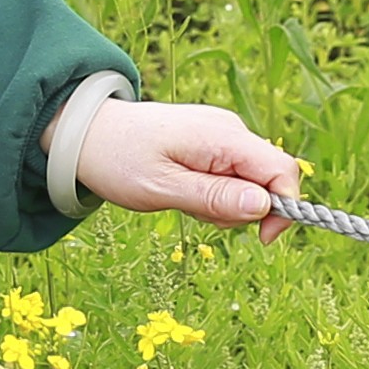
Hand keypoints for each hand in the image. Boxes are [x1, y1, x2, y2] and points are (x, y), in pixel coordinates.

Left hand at [74, 98, 305, 234]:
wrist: (85, 132)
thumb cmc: (118, 160)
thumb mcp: (162, 189)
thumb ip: (214, 197)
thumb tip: (264, 205)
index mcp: (222, 136)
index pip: (282, 170)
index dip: (283, 208)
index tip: (259, 239)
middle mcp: (230, 129)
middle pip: (269, 179)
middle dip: (245, 209)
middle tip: (198, 213)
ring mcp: (221, 133)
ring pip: (250, 181)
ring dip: (225, 203)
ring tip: (182, 198)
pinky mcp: (211, 141)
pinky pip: (232, 174)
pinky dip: (214, 191)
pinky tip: (183, 189)